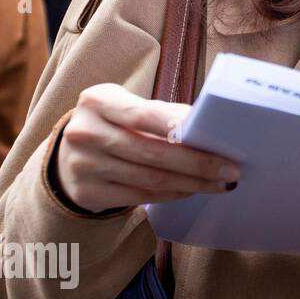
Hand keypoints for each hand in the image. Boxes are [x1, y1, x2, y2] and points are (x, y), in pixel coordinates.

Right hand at [55, 83, 240, 211]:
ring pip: (149, 179)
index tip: (218, 141)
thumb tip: (211, 128)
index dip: (182, 129)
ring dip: (191, 184)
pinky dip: (171, 195)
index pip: (144, 116)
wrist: (68, 154)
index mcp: (98, 101)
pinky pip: (140, 197)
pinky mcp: (87, 193)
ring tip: (218, 184)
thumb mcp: (129, 107)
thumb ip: (164, 114)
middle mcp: (84, 132)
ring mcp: (82, 165)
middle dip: (198, 164)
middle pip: (152, 152)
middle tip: (231, 171)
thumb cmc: (115, 124)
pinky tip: (191, 191)